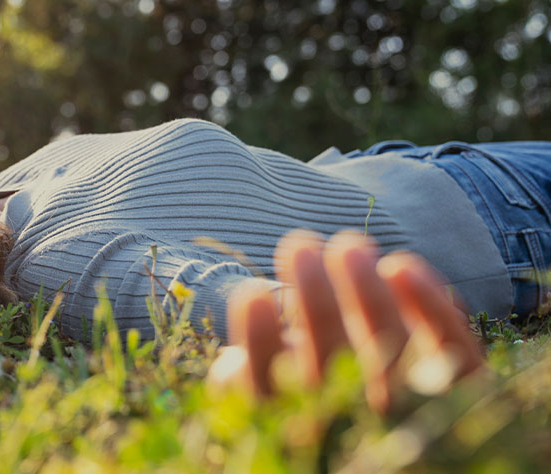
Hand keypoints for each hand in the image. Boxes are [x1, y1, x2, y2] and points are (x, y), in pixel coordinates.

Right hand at [206, 229, 486, 413]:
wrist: (398, 459)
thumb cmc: (321, 424)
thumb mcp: (271, 420)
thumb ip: (249, 391)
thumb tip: (232, 362)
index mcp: (297, 430)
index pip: (270, 390)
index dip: (260, 340)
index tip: (251, 292)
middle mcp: (353, 424)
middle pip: (332, 359)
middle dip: (314, 297)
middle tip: (298, 244)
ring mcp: (414, 410)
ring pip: (391, 347)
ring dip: (365, 290)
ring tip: (346, 244)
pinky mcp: (464, 394)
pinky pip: (453, 351)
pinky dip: (432, 306)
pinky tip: (401, 264)